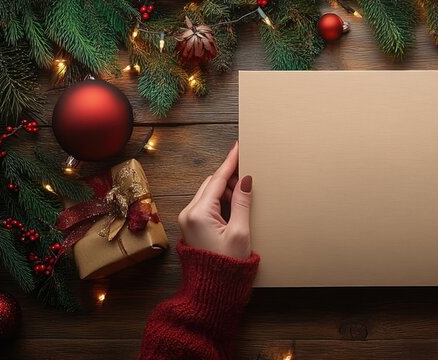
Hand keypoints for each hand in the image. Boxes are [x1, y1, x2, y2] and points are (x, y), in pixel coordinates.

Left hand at [178, 143, 253, 258]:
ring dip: (225, 190)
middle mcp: (189, 213)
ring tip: (244, 195)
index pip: (217, 180)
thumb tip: (245, 180)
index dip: (230, 162)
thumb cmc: (227, 266)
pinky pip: (205, 205)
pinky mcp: (192, 226)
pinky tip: (234, 205)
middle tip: (248, 172)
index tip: (238, 148)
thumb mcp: (240, 232)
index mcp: (198, 212)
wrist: (211, 290)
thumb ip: (242, 203)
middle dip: (229, 177)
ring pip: (208, 193)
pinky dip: (220, 200)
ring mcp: (188, 220)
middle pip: (210, 184)